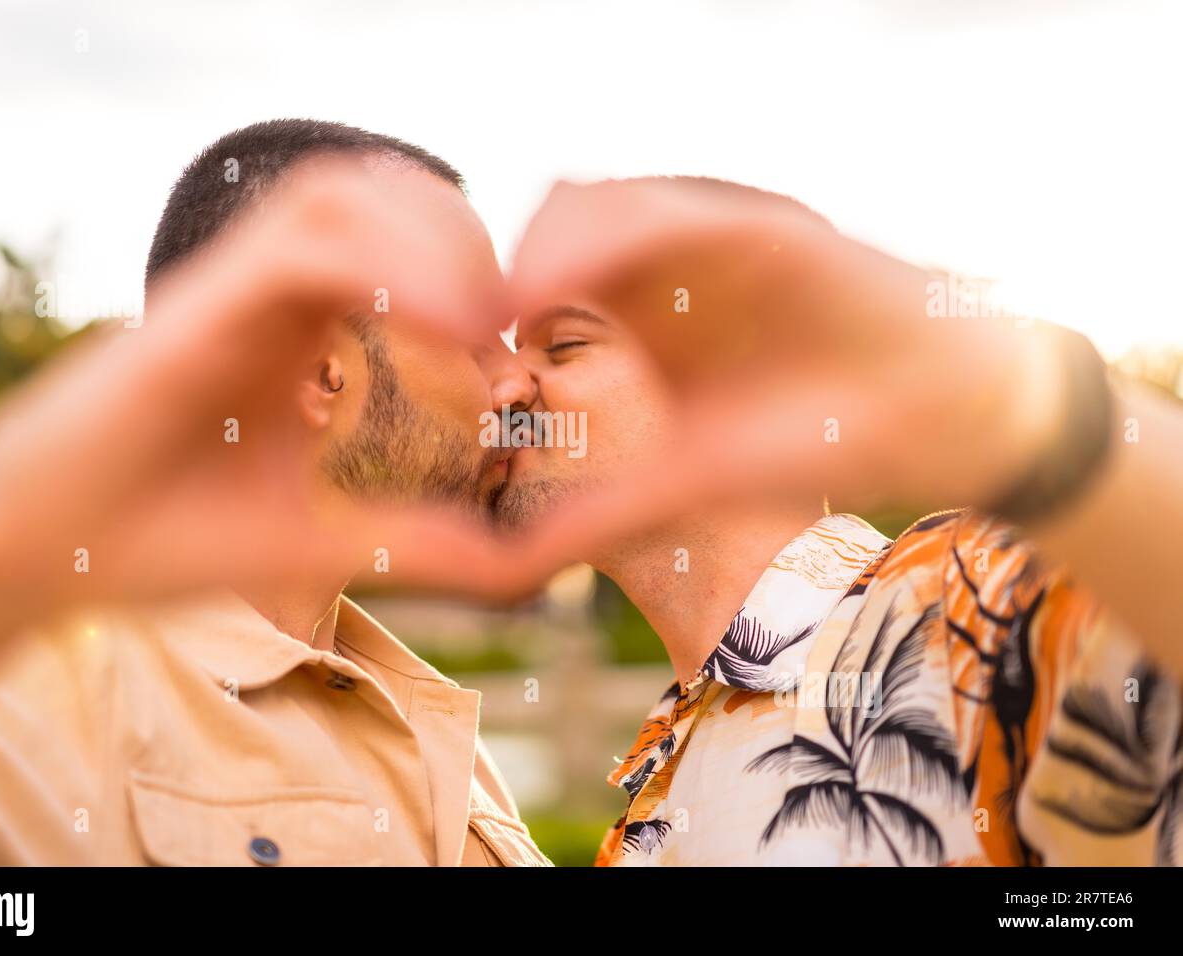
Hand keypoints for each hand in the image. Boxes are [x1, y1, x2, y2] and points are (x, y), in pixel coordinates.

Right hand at [0, 159, 508, 619]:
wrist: (44, 555)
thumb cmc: (169, 537)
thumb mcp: (325, 537)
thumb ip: (418, 537)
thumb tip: (519, 561)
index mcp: (297, 328)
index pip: (393, 240)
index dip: (467, 268)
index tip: (512, 346)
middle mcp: (266, 293)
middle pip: (378, 193)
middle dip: (460, 237)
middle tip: (508, 318)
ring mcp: (229, 293)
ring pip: (341, 194)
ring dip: (428, 238)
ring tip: (481, 320)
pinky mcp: (194, 310)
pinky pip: (301, 248)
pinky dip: (382, 269)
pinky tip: (444, 330)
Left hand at [507, 176, 1063, 519]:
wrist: (942, 415)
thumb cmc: (820, 444)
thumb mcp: (696, 480)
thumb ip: (611, 508)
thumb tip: (517, 562)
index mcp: (636, 319)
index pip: (533, 286)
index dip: (477, 311)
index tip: (438, 354)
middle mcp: (661, 271)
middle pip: (547, 234)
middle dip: (491, 265)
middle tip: (452, 322)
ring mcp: (708, 243)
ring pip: (596, 208)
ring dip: (540, 247)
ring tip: (500, 303)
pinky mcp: (759, 227)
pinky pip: (675, 212)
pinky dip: (614, 236)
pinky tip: (565, 280)